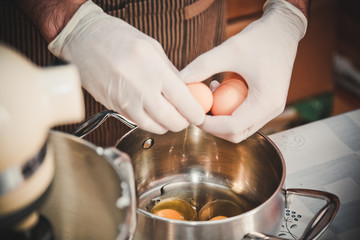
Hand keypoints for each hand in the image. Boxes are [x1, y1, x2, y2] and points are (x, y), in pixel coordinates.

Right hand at [48, 1, 204, 133]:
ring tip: (171, 117)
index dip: (195, 112)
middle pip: (171, 119)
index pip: (183, 100)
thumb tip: (186, 92)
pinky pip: (138, 123)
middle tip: (187, 118)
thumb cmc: (118, 38)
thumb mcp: (152, 48)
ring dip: (167, 126)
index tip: (199, 115)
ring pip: (154, 126)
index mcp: (154, 68)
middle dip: (183, 123)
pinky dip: (151, 123)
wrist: (83, 40)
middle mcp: (140, 87)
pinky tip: (154, 115)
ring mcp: (126, 100)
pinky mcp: (115, 107)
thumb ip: (170, 73)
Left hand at [180, 0, 306, 142]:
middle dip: (213, 125)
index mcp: (266, 102)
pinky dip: (228, 109)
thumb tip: (180, 80)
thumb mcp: (229, 49)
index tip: (192, 113)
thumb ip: (203, 66)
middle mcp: (271, 110)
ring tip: (211, 91)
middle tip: (198, 107)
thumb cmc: (260, 38)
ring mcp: (270, 109)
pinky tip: (220, 87)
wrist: (283, 30)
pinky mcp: (266, 103)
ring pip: (239, 127)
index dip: (208, 125)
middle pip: (236, 133)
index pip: (233, 128)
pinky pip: (244, 116)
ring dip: (220, 116)